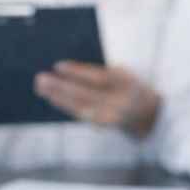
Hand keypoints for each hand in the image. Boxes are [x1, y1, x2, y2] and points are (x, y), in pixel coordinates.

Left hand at [34, 61, 160, 137]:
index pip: (98, 78)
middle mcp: (119, 102)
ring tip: (41, 87)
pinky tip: (52, 98)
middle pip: (85, 94)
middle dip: (61, 86)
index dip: (77, 72)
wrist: (148, 114)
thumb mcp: (123, 75)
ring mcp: (110, 115)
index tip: (58, 65)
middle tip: (41, 78)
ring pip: (79, 106)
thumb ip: (102, 72)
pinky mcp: (102, 124)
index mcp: (126, 83)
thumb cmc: (129, 86)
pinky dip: (65, 105)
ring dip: (58, 96)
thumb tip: (67, 68)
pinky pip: (80, 113)